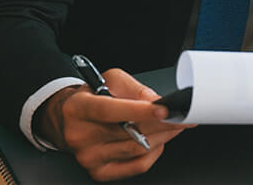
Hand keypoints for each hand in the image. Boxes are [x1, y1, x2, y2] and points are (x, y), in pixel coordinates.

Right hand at [34, 69, 193, 181]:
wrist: (68, 119)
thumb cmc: (91, 97)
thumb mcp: (109, 80)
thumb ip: (133, 88)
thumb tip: (155, 101)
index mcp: (79, 109)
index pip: (111, 111)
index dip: (139, 111)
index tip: (164, 108)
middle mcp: (81, 136)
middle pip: (129, 133)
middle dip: (163, 124)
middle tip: (184, 115)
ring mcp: (89, 157)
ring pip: (137, 150)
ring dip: (163, 137)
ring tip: (176, 124)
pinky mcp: (99, 172)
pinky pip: (136, 166)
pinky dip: (154, 152)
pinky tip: (161, 140)